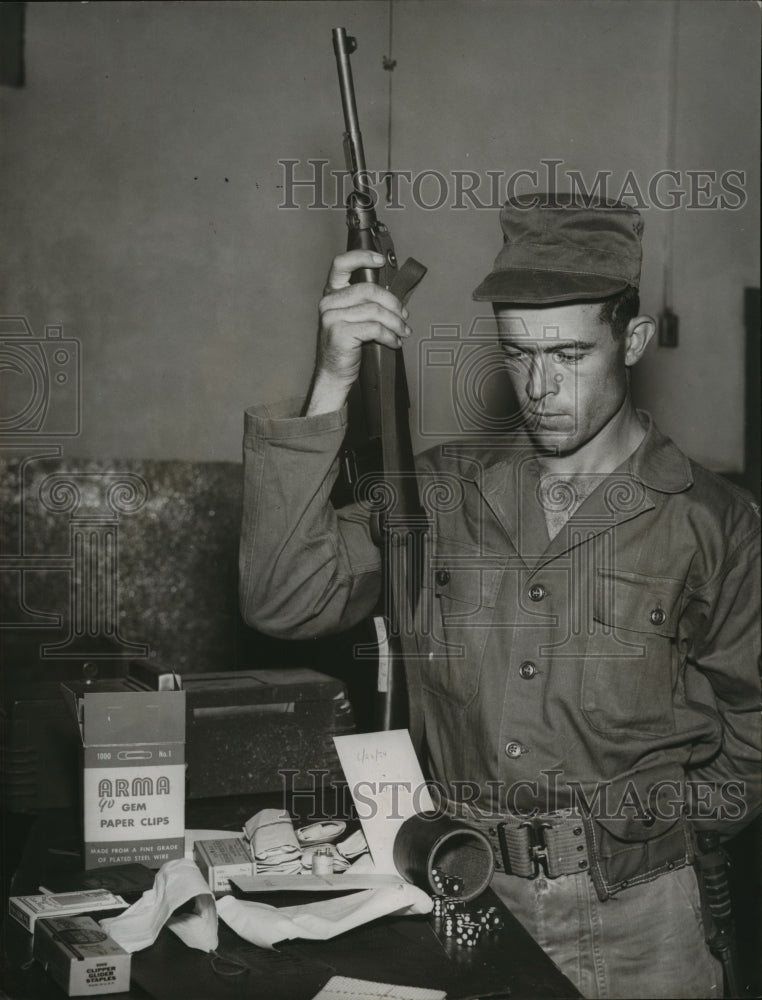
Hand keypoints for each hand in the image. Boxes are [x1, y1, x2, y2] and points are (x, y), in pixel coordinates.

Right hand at [306, 250, 410, 414]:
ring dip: (395, 322)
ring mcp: (332, 317)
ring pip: (374, 310)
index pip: (341, 264)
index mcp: (332, 294)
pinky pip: (374, 328)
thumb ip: (366, 303)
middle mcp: (328, 302)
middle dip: (393, 302)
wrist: (334, 374)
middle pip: (368, 289)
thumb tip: (395, 294)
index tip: (380, 260)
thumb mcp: (354, 319)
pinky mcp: (340, 333)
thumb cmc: (348, 347)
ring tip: (403, 331)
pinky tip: (394, 342)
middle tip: (404, 316)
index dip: (362, 257)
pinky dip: (389, 336)